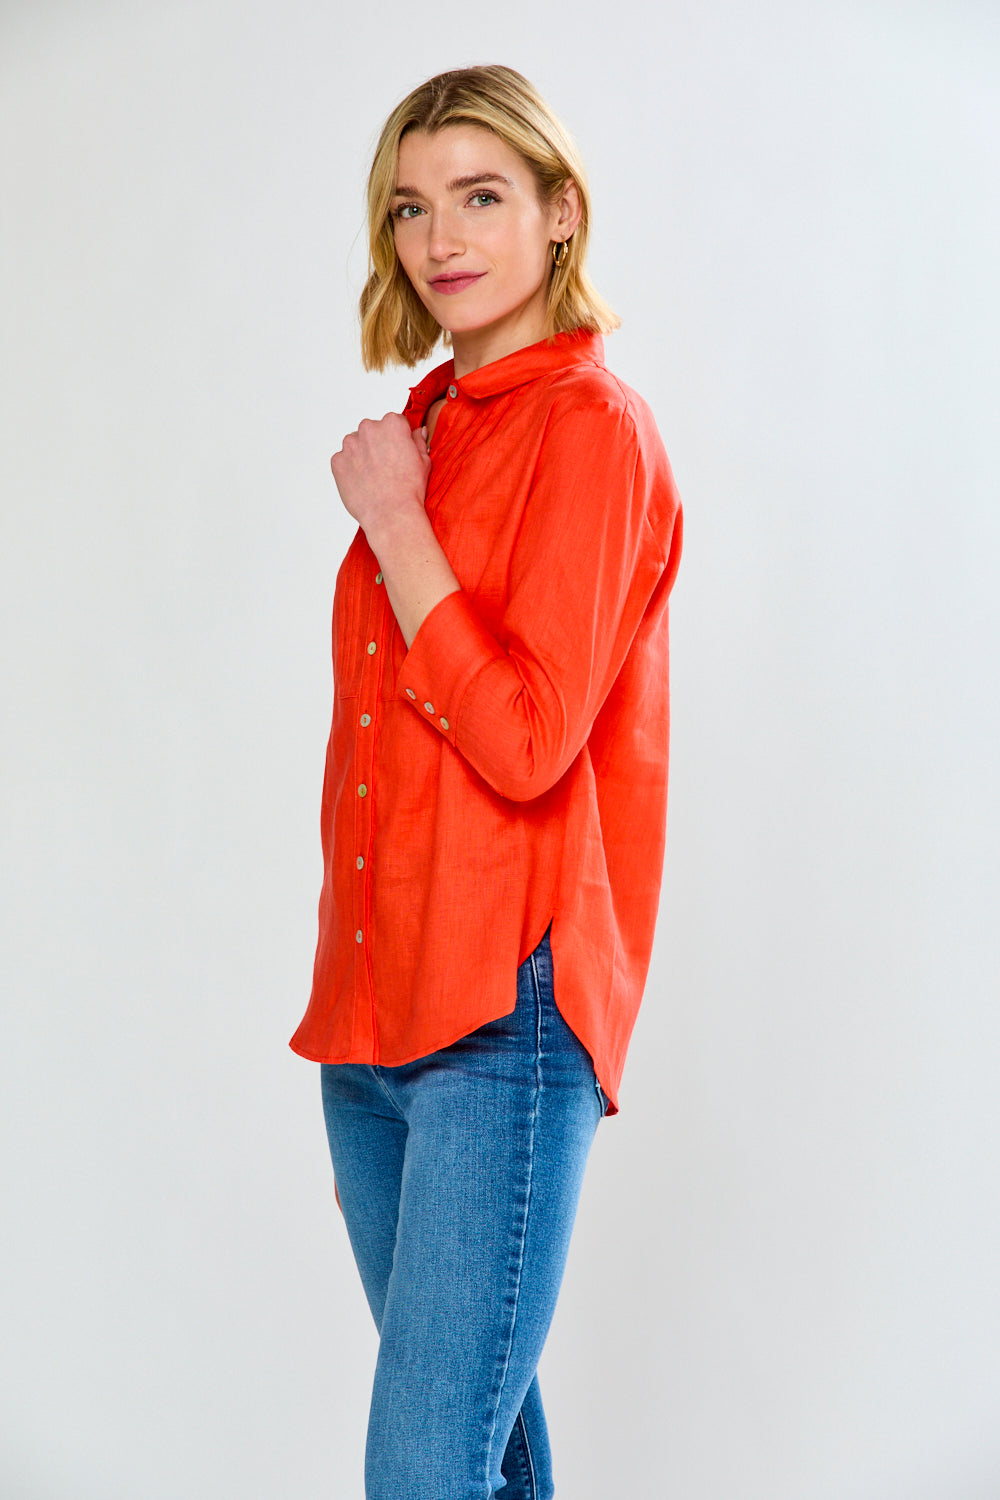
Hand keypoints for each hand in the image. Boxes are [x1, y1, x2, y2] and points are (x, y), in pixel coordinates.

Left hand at [331, 413, 430, 539]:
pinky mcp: (337, 461)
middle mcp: (368, 428)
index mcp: (392, 423)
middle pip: (372, 431)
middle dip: (377, 445)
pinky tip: (363, 483)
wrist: (391, 514)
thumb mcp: (423, 461)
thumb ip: (418, 441)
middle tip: (386, 467)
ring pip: (355, 445)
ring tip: (374, 476)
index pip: (394, 423)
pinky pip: (343, 461)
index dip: (398, 440)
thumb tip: (418, 432)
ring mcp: (350, 444)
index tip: (399, 454)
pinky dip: (350, 469)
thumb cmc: (409, 489)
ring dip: (362, 455)